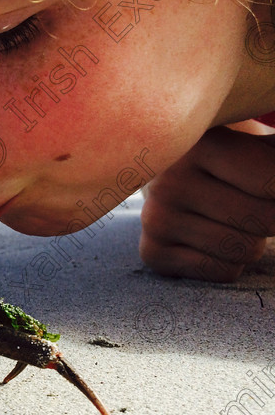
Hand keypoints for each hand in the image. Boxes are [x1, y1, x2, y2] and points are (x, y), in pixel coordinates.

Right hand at [139, 123, 274, 281]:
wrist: (173, 174)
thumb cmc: (234, 158)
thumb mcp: (260, 142)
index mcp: (201, 144)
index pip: (274, 182)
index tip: (270, 180)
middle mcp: (169, 182)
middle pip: (266, 220)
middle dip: (273, 215)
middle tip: (253, 200)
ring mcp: (156, 219)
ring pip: (245, 249)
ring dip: (252, 239)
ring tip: (231, 218)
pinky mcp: (153, 252)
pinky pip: (224, 271)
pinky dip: (230, 261)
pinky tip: (211, 238)